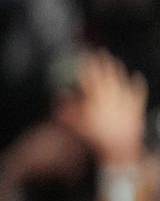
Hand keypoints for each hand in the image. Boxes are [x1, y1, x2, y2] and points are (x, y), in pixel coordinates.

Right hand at [70, 51, 149, 166]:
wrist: (118, 147)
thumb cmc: (95, 136)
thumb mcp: (76, 123)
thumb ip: (67, 108)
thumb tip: (61, 94)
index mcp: (96, 99)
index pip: (90, 78)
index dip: (87, 65)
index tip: (84, 57)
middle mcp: (111, 97)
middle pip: (107, 76)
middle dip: (103, 63)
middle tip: (100, 52)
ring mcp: (125, 101)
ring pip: (121, 81)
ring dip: (118, 70)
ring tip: (115, 61)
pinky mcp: (135, 107)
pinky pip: (138, 93)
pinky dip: (138, 84)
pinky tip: (137, 77)